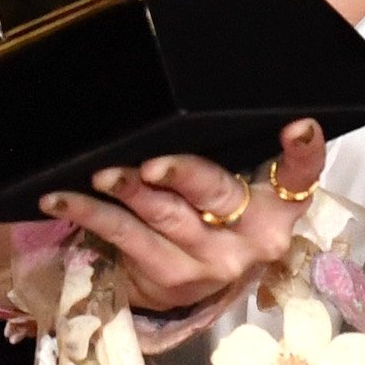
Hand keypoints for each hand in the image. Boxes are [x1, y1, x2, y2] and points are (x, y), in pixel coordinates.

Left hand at [34, 120, 328, 311]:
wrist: (190, 279)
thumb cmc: (215, 211)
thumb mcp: (237, 183)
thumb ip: (232, 149)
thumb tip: (191, 86)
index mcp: (279, 205)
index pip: (302, 174)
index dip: (303, 151)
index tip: (297, 125)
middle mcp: (254, 236)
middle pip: (218, 193)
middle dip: (184, 173)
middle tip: (154, 164)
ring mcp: (212, 260)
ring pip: (166, 215)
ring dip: (129, 190)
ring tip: (103, 173)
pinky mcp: (169, 275)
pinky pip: (124, 235)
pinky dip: (90, 213)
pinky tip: (61, 198)